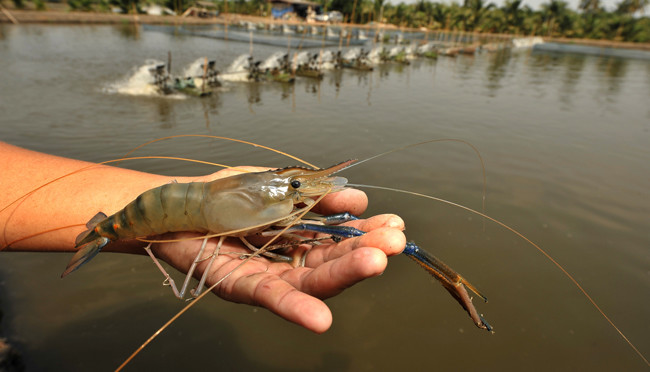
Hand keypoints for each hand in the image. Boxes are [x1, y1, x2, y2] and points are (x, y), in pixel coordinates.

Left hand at [150, 185, 405, 332]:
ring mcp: (265, 276)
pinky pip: (268, 298)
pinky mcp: (239, 286)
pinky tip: (321, 320)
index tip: (395, 225)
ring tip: (375, 263)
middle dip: (363, 252)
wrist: (175, 201)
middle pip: (330, 262)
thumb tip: (358, 198)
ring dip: (342, 275)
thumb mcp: (277, 185)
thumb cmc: (225, 193)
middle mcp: (286, 261)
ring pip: (308, 281)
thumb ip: (315, 195)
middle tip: (395, 243)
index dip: (366, 233)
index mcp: (299, 237)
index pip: (339, 240)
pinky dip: (294, 309)